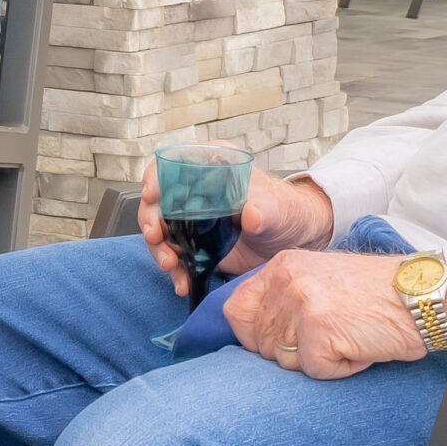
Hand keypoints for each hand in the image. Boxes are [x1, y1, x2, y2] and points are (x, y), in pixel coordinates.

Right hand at [137, 156, 336, 296]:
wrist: (295, 240)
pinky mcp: (196, 246)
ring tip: (171, 266)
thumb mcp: (278, 208)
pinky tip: (182, 282)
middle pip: (158, 200)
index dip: (156, 178)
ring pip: (161, 231)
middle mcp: (195, 191)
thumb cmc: (288, 212)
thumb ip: (264, 208)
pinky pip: (176, 256)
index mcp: (212, 166)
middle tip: (156, 237)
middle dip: (151, 220)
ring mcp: (192, 219)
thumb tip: (252, 214)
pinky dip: (175, 271)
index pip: (173, 163)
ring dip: (160, 249)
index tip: (153, 196)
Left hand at [224, 251, 430, 378]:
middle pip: (262, 344)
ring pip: (287, 362)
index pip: (236, 311)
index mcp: (281, 266)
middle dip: (294, 352)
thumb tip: (255, 333)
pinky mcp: (319, 330)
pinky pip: (316, 371)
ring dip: (320, 360)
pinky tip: (359, 346)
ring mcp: (300, 304)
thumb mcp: (319, 280)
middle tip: (333, 334)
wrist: (420, 293)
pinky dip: (340, 368)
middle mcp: (285, 281)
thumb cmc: (376, 293)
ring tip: (348, 336)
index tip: (282, 341)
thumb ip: (284, 297)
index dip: (253, 336)